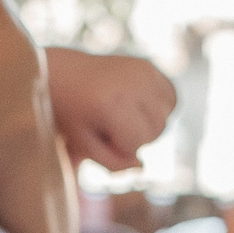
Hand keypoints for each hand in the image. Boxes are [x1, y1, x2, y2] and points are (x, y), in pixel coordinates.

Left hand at [44, 48, 176, 170]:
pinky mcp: (148, 66)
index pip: (138, 142)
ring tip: (122, 115)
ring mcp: (143, 71)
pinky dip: (159, 106)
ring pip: (166, 116)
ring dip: (149, 123)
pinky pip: (171, 98)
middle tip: (109, 125)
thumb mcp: (83, 144)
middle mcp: (131, 83)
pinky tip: (136, 105)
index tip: (99, 134)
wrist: (62, 74)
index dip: (120, 146)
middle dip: (137, 136)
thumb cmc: (70, 114)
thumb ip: (113, 163)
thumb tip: (142, 166)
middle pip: (158, 129)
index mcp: (111, 103)